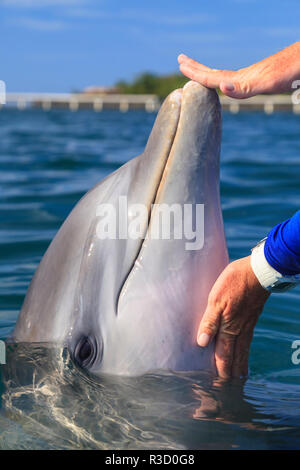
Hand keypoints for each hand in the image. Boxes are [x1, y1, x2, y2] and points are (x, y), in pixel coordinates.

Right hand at [178, 41, 299, 98]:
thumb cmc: (289, 73)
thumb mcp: (265, 83)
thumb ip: (243, 88)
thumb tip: (221, 86)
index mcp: (240, 80)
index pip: (212, 77)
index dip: (196, 73)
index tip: (181, 65)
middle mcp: (243, 78)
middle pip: (214, 74)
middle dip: (196, 69)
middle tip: (180, 61)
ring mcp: (250, 78)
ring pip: (223, 77)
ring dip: (207, 74)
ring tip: (196, 72)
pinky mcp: (259, 80)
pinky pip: (234, 82)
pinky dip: (223, 82)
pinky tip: (225, 83)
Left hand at [197, 256, 269, 377]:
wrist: (259, 270)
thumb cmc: (235, 281)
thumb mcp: (216, 298)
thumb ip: (209, 321)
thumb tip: (202, 342)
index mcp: (229, 327)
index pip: (223, 355)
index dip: (220, 371)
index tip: (218, 386)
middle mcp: (240, 330)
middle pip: (236, 357)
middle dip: (232, 373)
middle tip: (230, 388)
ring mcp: (248, 324)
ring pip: (243, 350)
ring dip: (240, 365)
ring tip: (240, 377)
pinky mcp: (252, 317)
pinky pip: (248, 340)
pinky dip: (245, 351)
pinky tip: (244, 350)